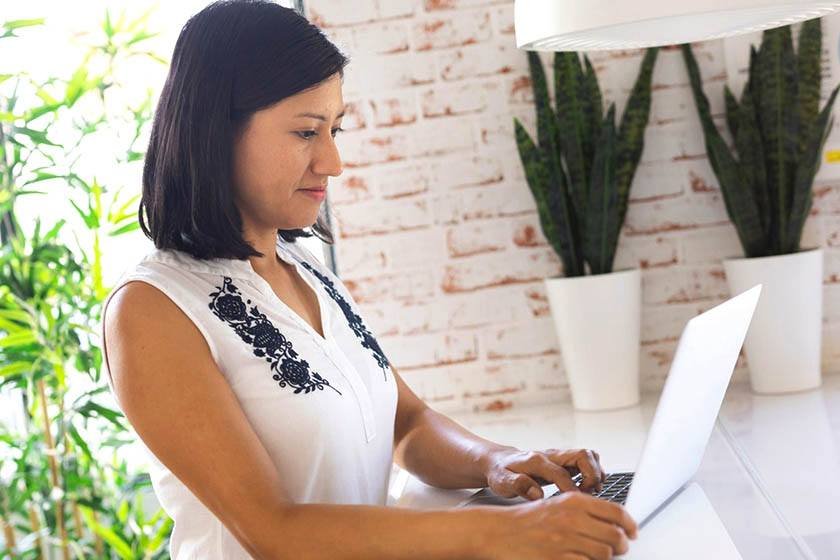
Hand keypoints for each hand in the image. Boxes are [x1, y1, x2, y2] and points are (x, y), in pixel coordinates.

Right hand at [478, 491, 638, 559]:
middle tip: (618, 549)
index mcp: (574, 502)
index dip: (631, 525)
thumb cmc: (527, 520)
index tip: (633, 533)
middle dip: (621, 546)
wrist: (497, 532)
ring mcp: (565, 541)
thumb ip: (585, 511)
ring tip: (596, 555)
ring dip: (605, 558)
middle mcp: (572, 519)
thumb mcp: (557, 505)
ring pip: (605, 554)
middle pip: (616, 537)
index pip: (617, 513)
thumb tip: (616, 524)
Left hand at [484, 447, 607, 499]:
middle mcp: (551, 455)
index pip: (561, 473)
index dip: (571, 490)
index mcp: (536, 461)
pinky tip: (588, 488)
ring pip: (589, 455)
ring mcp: (559, 457)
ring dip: (596, 473)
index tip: (574, 504)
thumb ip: (518, 485)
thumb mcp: (501, 481)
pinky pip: (587, 461)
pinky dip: (594, 473)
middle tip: (588, 494)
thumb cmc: (501, 473)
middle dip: (592, 475)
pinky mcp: (564, 461)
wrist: (499, 461)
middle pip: (583, 455)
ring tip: (590, 491)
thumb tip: (537, 493)